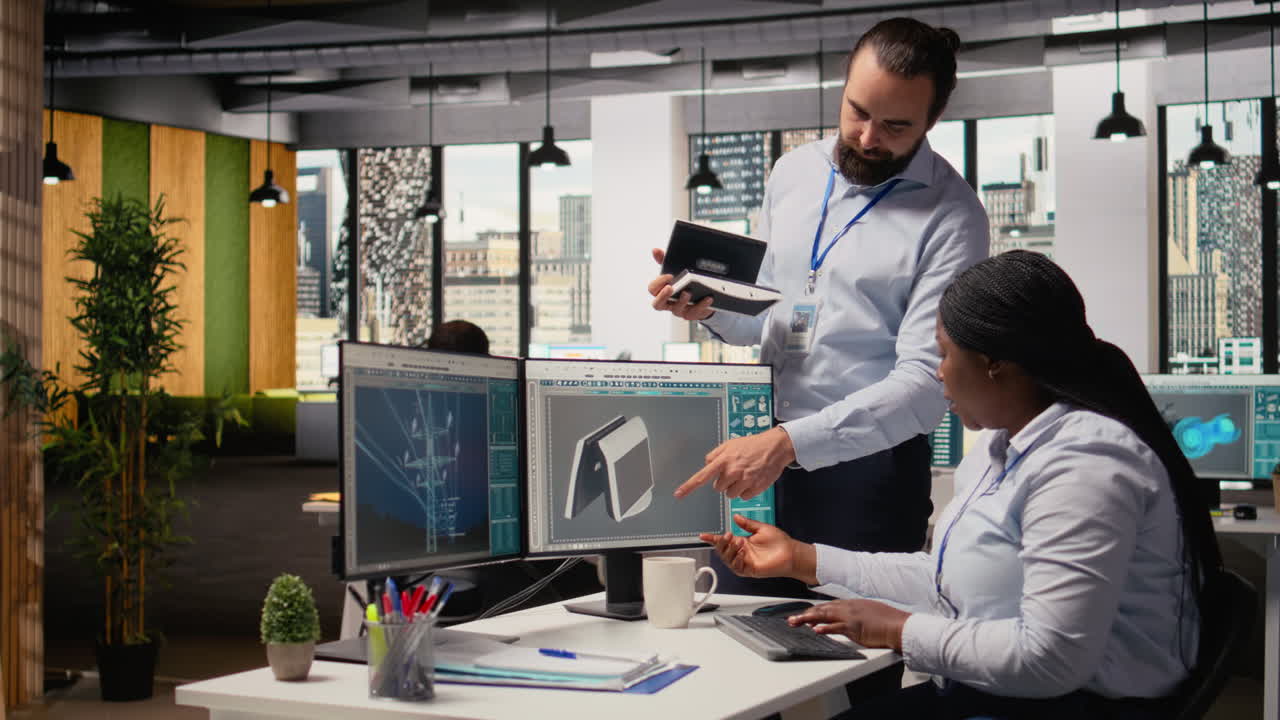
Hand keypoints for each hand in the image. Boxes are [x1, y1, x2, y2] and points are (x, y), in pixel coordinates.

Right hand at [648, 248, 714, 320]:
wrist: (699, 295)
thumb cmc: (683, 282)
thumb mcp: (674, 269)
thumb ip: (665, 260)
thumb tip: (655, 250)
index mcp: (661, 291)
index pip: (653, 289)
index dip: (658, 283)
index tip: (669, 276)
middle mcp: (668, 302)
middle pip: (657, 304)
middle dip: (663, 296)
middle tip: (671, 288)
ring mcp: (679, 310)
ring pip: (677, 309)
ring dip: (682, 300)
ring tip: (689, 291)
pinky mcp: (692, 314)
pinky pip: (695, 312)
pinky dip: (702, 305)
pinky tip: (708, 297)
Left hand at [674, 426, 794, 499]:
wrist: (775, 447)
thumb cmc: (752, 445)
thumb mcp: (730, 444)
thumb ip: (715, 454)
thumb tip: (707, 464)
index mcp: (724, 460)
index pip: (702, 476)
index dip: (689, 486)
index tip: (678, 494)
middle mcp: (732, 471)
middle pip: (718, 488)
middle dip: (724, 481)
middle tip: (735, 471)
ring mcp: (745, 480)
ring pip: (730, 494)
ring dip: (735, 487)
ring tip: (744, 475)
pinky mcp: (755, 488)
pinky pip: (744, 497)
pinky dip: (746, 491)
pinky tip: (752, 479)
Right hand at [699, 514, 816, 582]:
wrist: (791, 553)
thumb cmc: (780, 542)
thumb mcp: (761, 528)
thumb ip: (747, 523)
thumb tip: (736, 516)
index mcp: (742, 542)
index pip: (724, 541)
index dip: (713, 538)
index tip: (703, 535)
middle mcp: (741, 552)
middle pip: (722, 550)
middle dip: (722, 542)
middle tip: (728, 535)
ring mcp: (745, 562)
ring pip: (728, 558)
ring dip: (730, 550)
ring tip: (738, 542)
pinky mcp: (749, 570)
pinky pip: (737, 567)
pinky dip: (736, 560)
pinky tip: (741, 553)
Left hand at [787, 599, 909, 651]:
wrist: (899, 625)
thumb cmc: (888, 620)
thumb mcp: (869, 611)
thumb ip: (856, 612)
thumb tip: (847, 618)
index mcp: (852, 603)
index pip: (828, 606)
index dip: (814, 611)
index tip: (804, 615)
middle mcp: (849, 608)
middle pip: (822, 609)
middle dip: (805, 614)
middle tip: (792, 619)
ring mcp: (851, 617)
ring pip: (824, 616)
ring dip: (808, 619)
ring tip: (795, 622)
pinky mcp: (855, 628)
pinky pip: (837, 628)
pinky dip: (825, 628)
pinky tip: (816, 629)